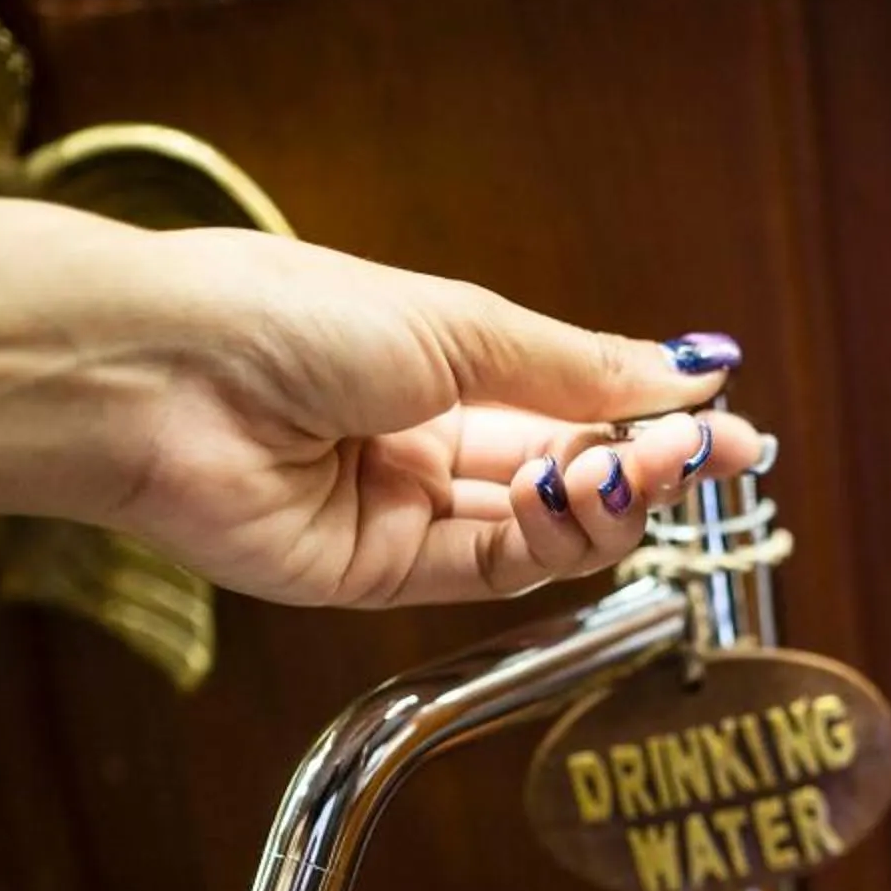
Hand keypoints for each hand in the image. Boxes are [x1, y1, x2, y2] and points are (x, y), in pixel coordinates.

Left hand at [93, 226, 769, 607]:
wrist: (160, 375)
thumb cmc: (279, 316)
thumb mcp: (455, 324)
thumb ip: (574, 366)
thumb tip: (686, 372)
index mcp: (437, 365)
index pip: (571, 403)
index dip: (652, 420)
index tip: (730, 426)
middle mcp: (424, 442)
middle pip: (565, 475)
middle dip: (647, 468)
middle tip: (713, 457)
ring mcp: (403, 511)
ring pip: (541, 531)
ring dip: (605, 503)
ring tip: (638, 469)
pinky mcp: (378, 574)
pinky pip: (492, 570)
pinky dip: (550, 538)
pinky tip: (581, 495)